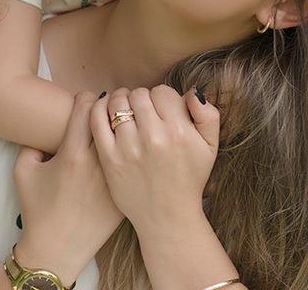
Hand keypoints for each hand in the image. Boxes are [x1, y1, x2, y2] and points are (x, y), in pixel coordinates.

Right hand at [12, 92, 123, 282]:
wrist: (57, 249)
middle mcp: (98, 163)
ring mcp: (115, 178)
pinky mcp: (126, 192)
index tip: (85, 102)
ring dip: (126, 126)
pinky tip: (127, 151)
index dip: (86, 98)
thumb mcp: (23, 171)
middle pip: (113, 115)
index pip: (88, 104)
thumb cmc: (37, 210)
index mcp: (73, 153)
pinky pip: (136, 160)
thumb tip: (48, 125)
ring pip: (130, 135)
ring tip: (120, 125)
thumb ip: (32, 142)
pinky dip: (133, 151)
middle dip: (110, 107)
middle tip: (106, 109)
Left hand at [91, 85, 219, 230]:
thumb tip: (193, 91)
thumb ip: (208, 115)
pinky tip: (106, 114)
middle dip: (140, 99)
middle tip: (141, 113)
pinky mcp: (110, 159)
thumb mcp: (210, 147)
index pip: (162, 91)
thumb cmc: (189, 179)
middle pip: (139, 94)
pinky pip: (97, 119)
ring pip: (117, 102)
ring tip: (124, 112)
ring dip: (120, 102)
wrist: (167, 217)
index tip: (159, 111)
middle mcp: (154, 137)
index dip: (160, 98)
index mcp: (179, 131)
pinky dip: (98, 109)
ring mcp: (129, 148)